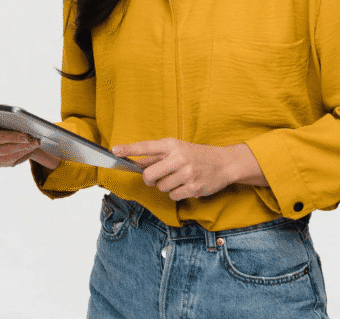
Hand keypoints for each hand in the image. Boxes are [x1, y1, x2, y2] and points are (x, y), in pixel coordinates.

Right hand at [0, 116, 60, 168]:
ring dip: (23, 145)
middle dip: (12, 137)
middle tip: (27, 136)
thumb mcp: (10, 113)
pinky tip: (32, 146)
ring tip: (35, 141)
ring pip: (6, 150)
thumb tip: (21, 122)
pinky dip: (24, 151)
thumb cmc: (10, 119)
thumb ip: (10, 114)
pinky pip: (12, 158)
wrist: (18, 134)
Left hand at [112, 138, 235, 200]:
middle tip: (156, 178)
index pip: (146, 146)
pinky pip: (173, 196)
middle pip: (149, 175)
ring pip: (161, 187)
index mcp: (172, 144)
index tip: (114, 151)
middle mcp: (179, 157)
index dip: (129, 149)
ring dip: (165, 186)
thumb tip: (136, 163)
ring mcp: (187, 173)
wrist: (224, 163)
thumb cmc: (196, 155)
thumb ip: (157, 155)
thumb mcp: (177, 148)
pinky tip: (185, 186)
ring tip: (178, 179)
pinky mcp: (193, 187)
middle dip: (150, 179)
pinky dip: (176, 193)